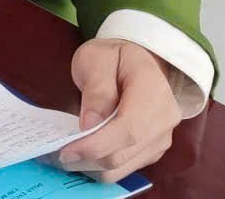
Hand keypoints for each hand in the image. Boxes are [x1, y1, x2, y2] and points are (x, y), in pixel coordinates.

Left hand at [59, 39, 180, 182]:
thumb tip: (91, 125)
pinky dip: (103, 165)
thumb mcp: (96, 59)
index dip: (97, 145)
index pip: (128, 129)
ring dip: (93, 165)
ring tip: (69, 152)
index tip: (68, 150)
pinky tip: (85, 152)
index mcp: (152, 89)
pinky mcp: (152, 149)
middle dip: (89, 157)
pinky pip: (126, 167)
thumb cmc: (113, 57)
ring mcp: (161, 137)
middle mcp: (164, 118)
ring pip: (124, 166)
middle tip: (60, 153)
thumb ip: (96, 89)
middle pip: (125, 152)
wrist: (136, 61)